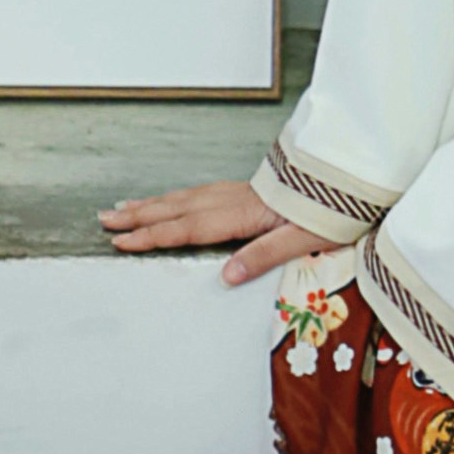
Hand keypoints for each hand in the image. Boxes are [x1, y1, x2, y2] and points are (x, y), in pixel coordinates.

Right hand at [99, 181, 321, 285]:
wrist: (349, 176)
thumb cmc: (332, 210)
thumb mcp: (303, 240)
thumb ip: (263, 256)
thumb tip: (226, 276)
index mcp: (245, 214)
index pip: (188, 228)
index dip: (153, 235)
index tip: (121, 240)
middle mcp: (235, 198)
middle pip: (177, 208)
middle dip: (139, 215)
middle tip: (104, 219)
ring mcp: (238, 191)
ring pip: (185, 197)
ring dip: (152, 204)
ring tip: (123, 207)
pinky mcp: (246, 189)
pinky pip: (199, 193)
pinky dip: (176, 198)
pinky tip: (169, 201)